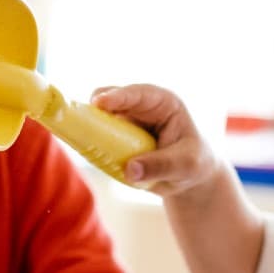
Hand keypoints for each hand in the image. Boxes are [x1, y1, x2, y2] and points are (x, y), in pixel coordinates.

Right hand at [90, 85, 221, 194]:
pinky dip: (89, 143)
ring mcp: (127, 122)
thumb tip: (129, 170)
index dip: (119, 96)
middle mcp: (142, 108)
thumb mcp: (185, 166)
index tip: (100, 102)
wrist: (189, 178)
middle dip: (95, 108)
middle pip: (112, 99)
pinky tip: (86, 151)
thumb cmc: (194, 164)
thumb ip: (160, 166)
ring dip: (89, 126)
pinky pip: (98, 138)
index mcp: (164, 103)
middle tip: (79, 120)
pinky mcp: (116, 138)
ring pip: (100, 118)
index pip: (140, 94)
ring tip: (80, 138)